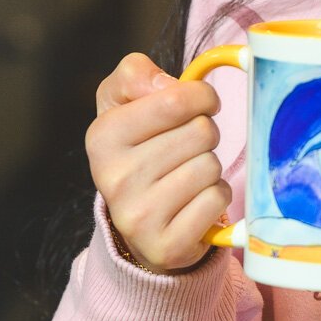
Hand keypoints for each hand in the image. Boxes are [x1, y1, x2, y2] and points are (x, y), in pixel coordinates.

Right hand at [86, 52, 231, 272]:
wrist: (137, 221)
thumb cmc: (138, 149)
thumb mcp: (121, 101)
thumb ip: (136, 74)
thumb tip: (170, 85)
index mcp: (103, 136)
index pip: (176, 98)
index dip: (201, 96)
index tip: (200, 104)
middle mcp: (114, 178)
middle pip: (202, 132)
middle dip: (205, 134)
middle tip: (186, 148)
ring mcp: (139, 217)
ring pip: (212, 165)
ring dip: (210, 167)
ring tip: (186, 176)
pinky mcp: (167, 246)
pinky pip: (217, 199)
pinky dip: (215, 197)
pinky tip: (193, 202)